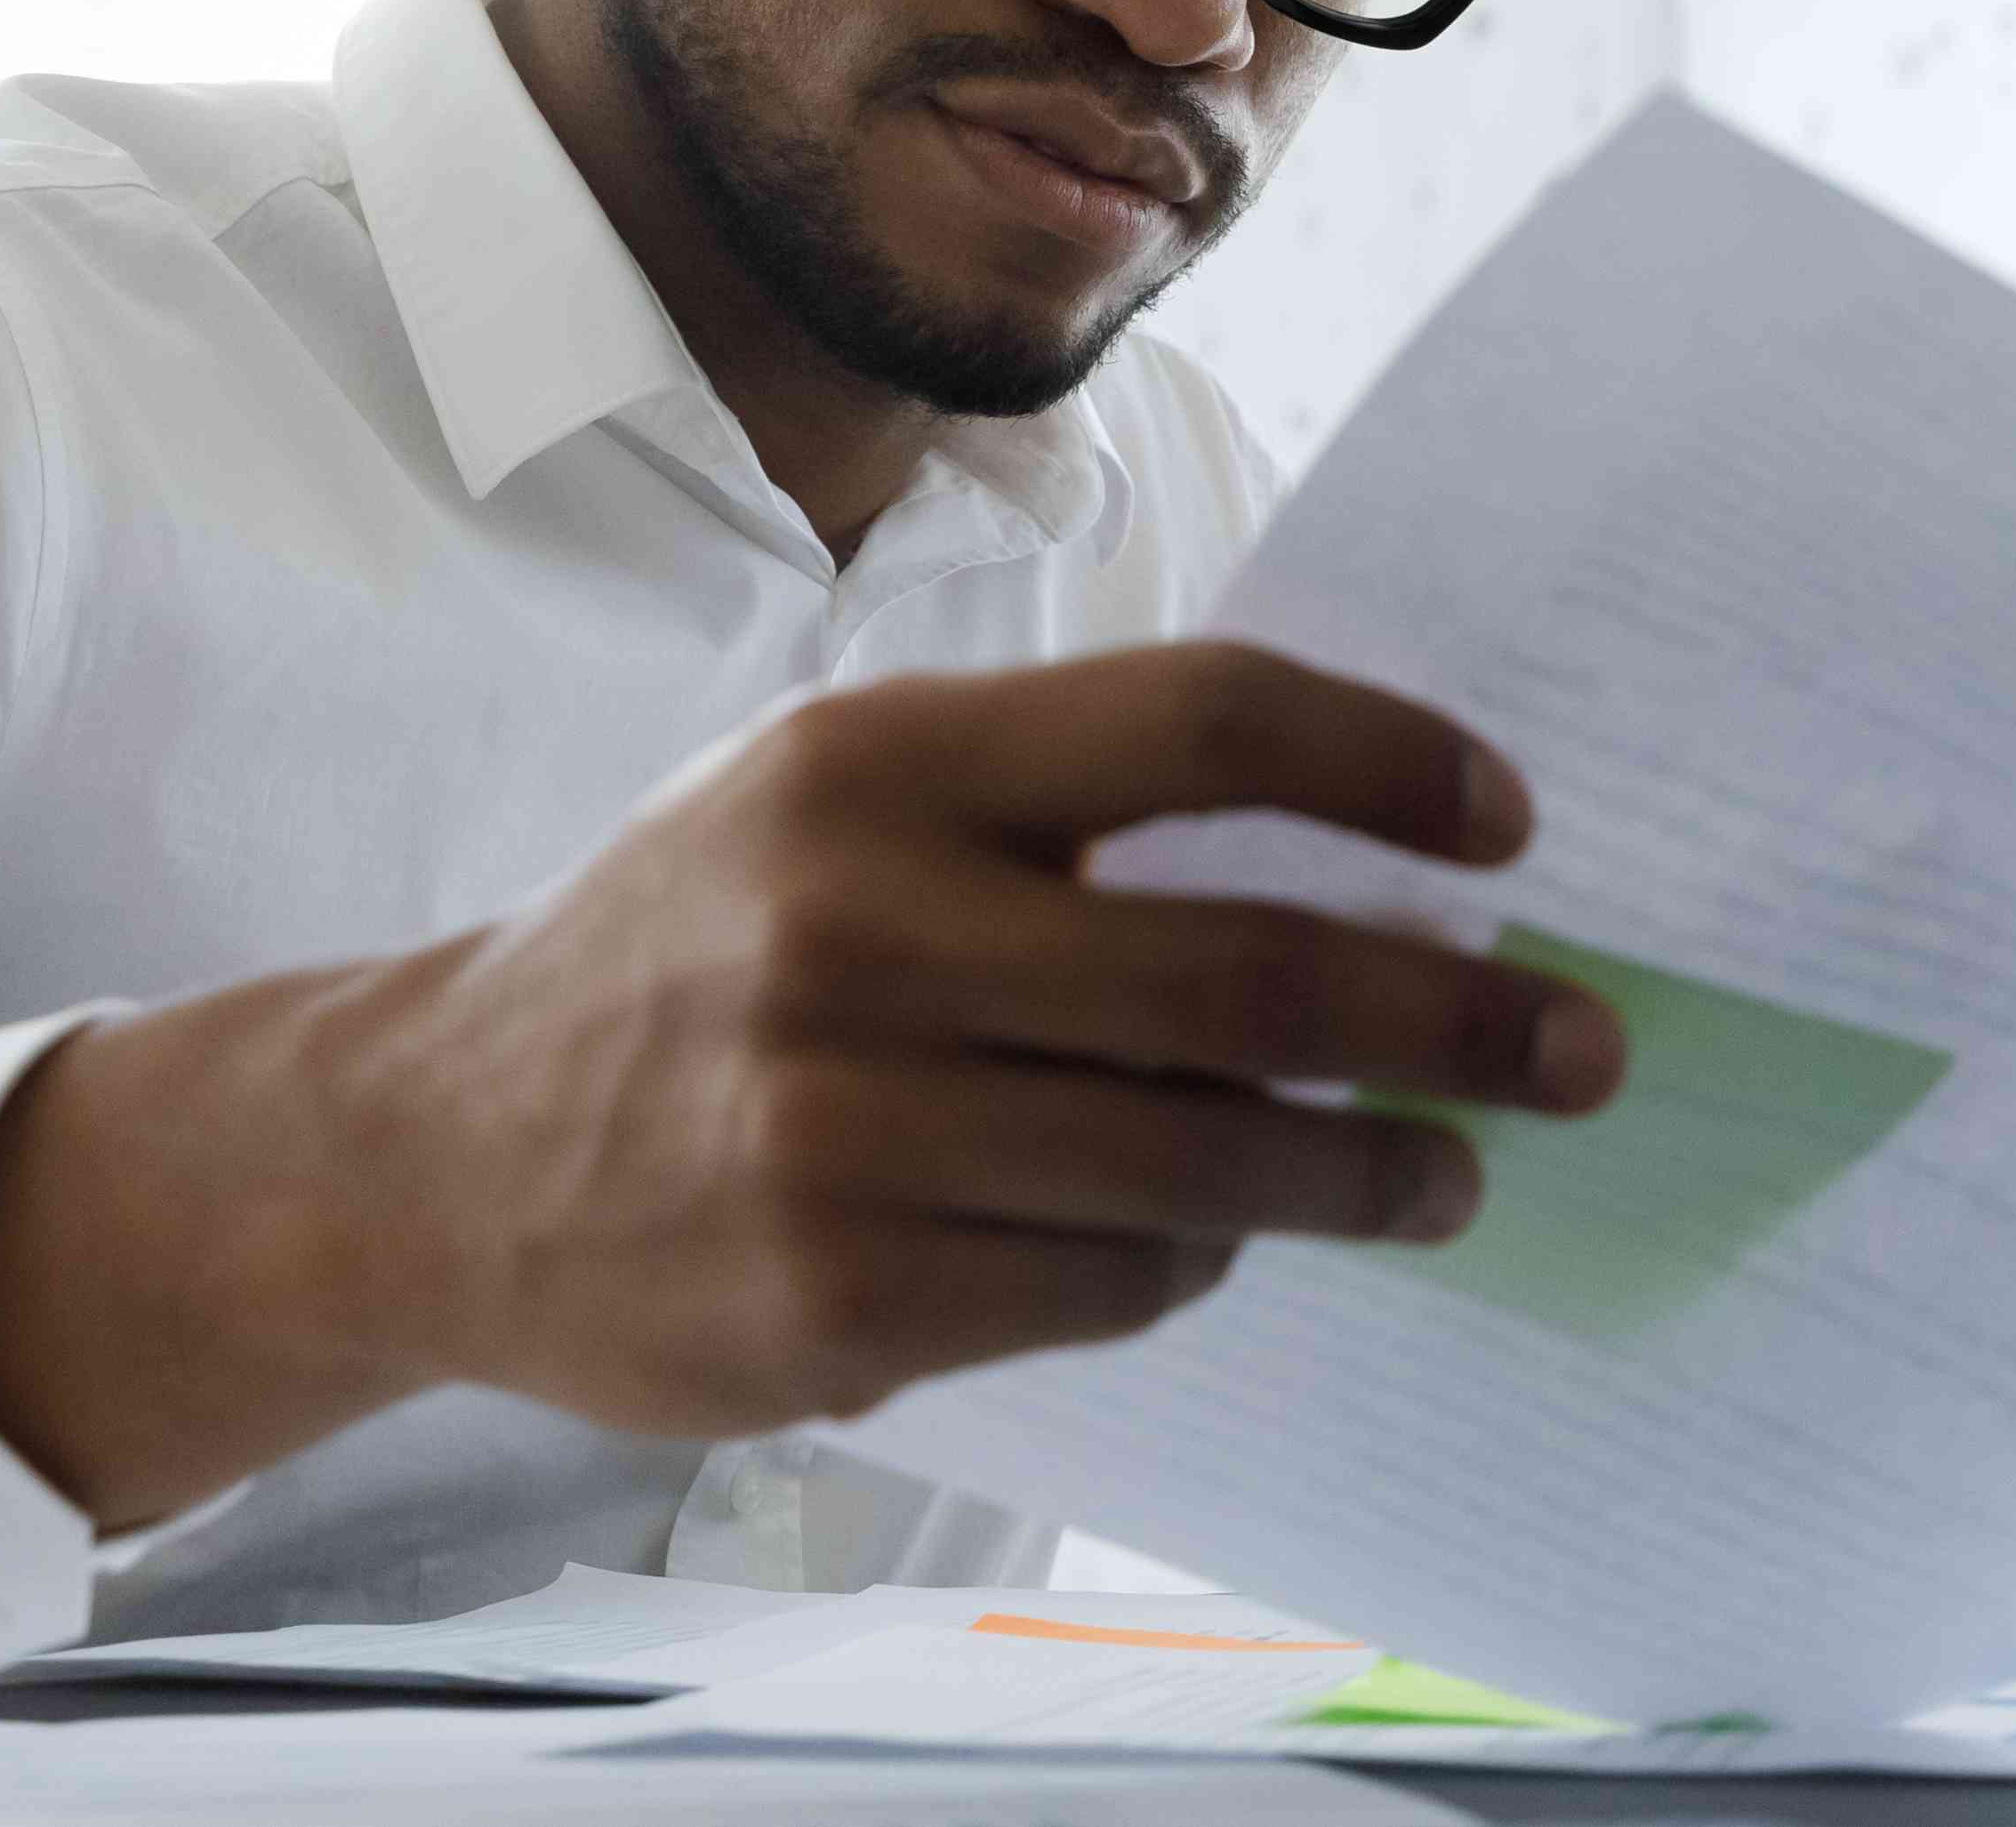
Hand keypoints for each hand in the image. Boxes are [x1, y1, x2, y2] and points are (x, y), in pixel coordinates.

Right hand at [0, 644, 1625, 1520]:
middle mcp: (858, 928)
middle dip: (1456, 1015)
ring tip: (1449, 1174)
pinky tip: (1215, 1242)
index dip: (1384, 763)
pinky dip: (1193, 1263)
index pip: (1201, 723)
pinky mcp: (838, 1293)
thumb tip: (1355, 859)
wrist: (436, 1149)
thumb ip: (1055, 812)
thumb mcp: (833, 804)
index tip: (1505, 825)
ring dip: (1368, 1170)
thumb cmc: (690, 951)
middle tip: (1579, 1046)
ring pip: (1205, 1158)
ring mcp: (842, 1125)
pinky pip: (1108, 1285)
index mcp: (878, 765)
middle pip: (1246, 967)